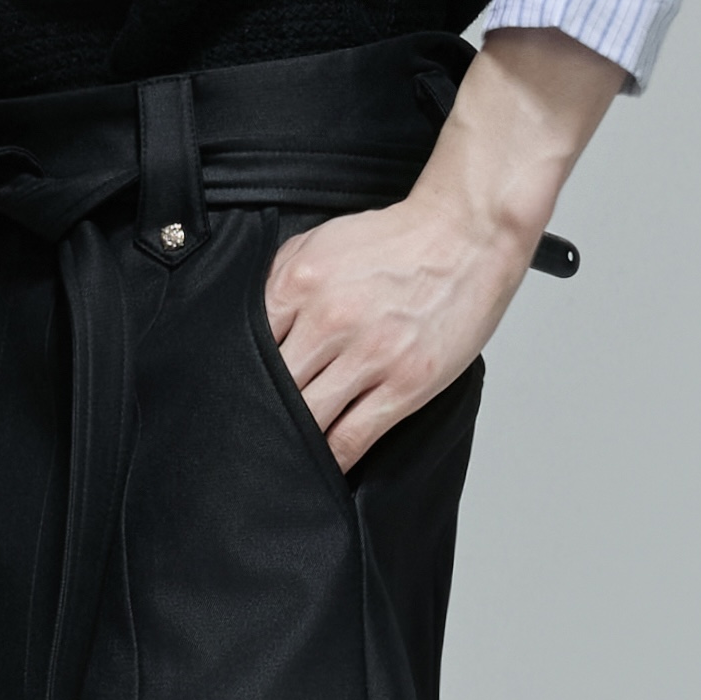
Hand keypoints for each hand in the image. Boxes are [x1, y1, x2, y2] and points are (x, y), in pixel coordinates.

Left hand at [263, 26, 618, 470]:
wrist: (466, 233)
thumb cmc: (398, 241)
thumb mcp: (321, 243)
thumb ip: (279, 283)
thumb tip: (248, 326)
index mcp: (300, 284)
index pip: (246, 347)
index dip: (237, 377)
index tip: (234, 397)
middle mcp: (329, 319)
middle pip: (272, 389)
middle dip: (259, 415)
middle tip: (249, 437)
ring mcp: (370, 354)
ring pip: (308, 420)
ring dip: (294, 442)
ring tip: (284, 457)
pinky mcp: (406, 382)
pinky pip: (353, 437)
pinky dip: (333, 459)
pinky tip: (324, 467)